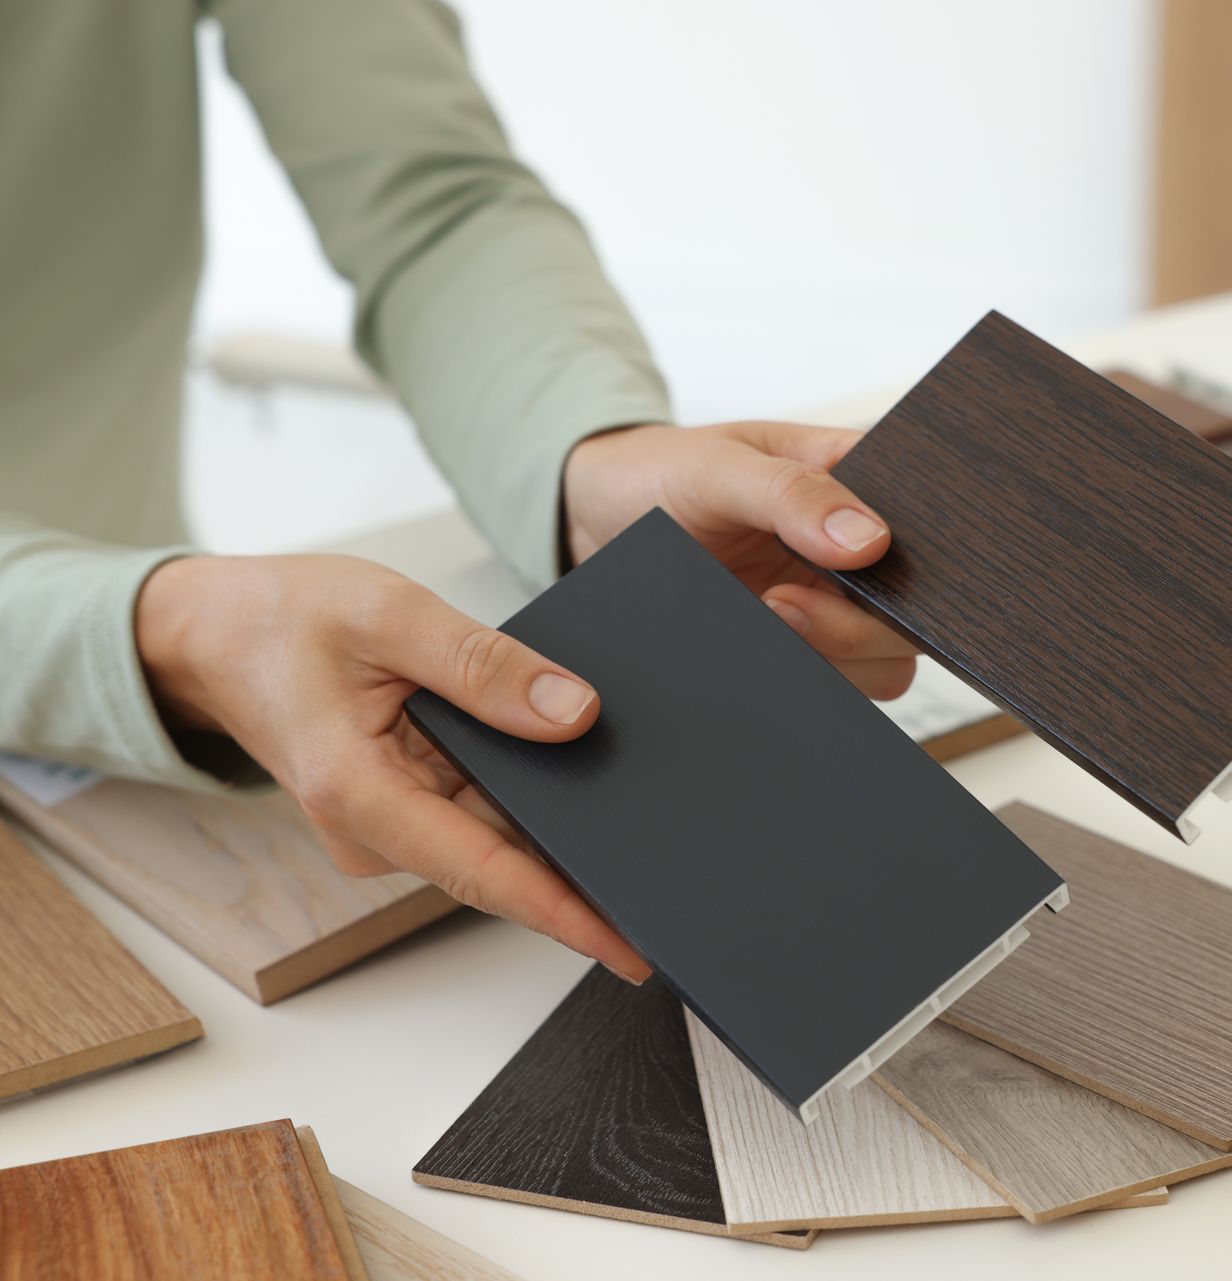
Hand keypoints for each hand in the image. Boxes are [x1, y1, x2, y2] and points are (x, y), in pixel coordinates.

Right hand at [136, 553, 650, 982]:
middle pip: (503, 863)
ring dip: (567, 831)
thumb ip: (484, 666)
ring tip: (655, 818)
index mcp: (361, 796)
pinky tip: (589, 777)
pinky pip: (482, 809)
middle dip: (588, 870)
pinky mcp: (407, 804)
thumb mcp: (390, 616)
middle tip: (682, 870)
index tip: (632, 944)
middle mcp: (377, 830)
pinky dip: (532, 797)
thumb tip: (574, 713)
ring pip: (499, 836)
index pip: (485, 872)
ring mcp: (392, 823)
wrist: (211, 634)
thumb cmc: (282, 620)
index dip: (564, 914)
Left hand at [563, 421, 916, 699]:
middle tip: (783, 604)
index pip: (932, 528)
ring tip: (762, 617)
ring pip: (885, 662)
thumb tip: (870, 540)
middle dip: (860, 623)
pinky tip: (754, 643)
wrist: (594, 520)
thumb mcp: (720, 465)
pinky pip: (833, 687)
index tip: (864, 570)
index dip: (922, 562)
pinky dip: (801, 680)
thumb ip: (792, 493)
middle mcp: (860, 554)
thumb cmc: (662, 472)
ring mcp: (834, 606)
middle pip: (916, 614)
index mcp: (860, 484)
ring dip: (832, 656)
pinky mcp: (801, 651)